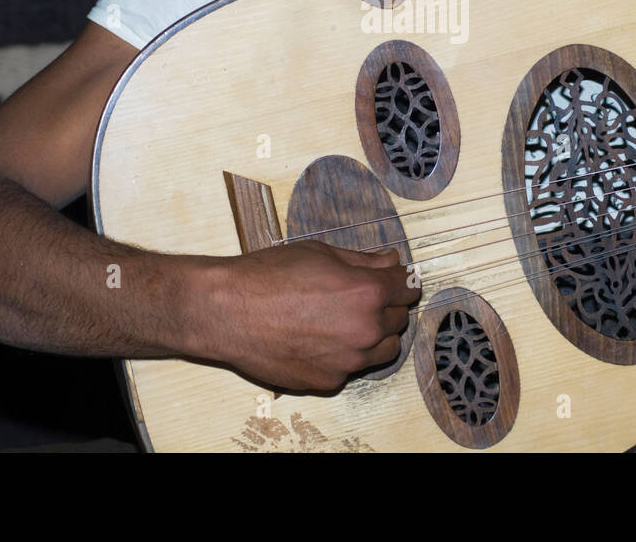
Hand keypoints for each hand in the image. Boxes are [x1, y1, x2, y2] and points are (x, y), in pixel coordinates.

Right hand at [202, 240, 420, 391]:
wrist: (227, 311)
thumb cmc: (268, 275)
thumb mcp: (320, 253)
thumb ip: (363, 261)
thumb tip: (392, 261)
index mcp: (368, 292)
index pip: (408, 288)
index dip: (400, 281)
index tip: (392, 280)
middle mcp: (365, 329)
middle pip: (399, 320)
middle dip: (386, 307)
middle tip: (359, 298)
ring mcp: (348, 361)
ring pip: (384, 350)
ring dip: (374, 335)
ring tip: (343, 321)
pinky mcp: (328, 382)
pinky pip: (351, 368)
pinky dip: (343, 356)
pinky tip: (317, 340)